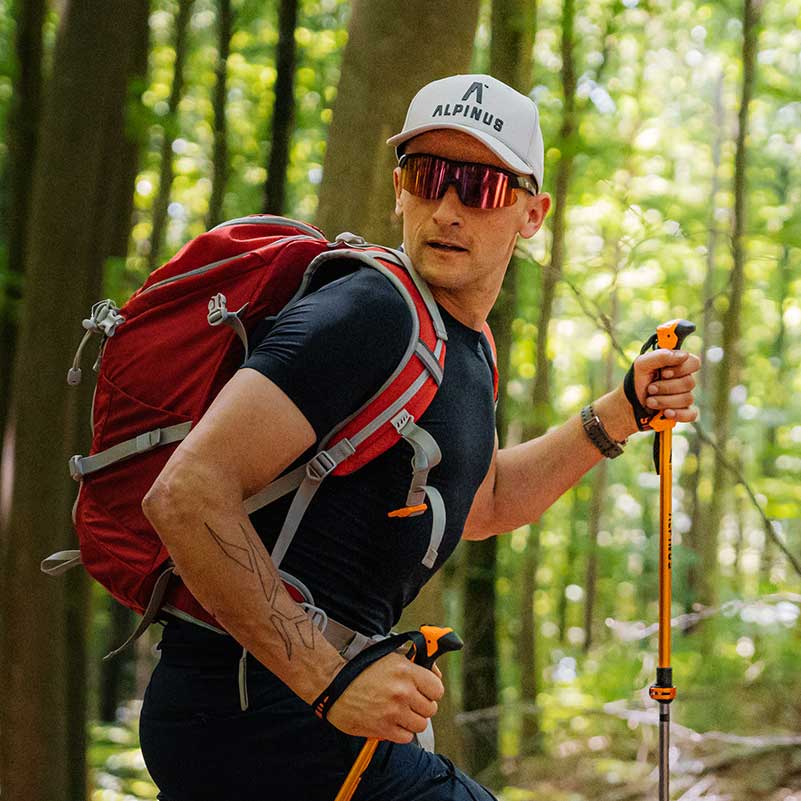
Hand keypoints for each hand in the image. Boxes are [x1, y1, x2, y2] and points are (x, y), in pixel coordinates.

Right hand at [326, 652, 443, 742]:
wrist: (334, 683)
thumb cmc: (361, 668)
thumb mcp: (391, 657)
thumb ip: (416, 665)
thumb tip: (435, 673)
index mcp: (406, 671)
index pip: (437, 689)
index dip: (432, 691)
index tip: (426, 691)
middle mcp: (402, 692)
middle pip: (430, 709)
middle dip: (422, 706)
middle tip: (411, 702)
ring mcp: (393, 711)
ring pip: (421, 724)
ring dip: (413, 720)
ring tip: (401, 713)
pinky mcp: (383, 728)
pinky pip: (406, 737)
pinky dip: (401, 732)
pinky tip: (392, 722)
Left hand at [594, 349, 700, 441]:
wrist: (629, 404)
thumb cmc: (637, 380)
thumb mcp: (642, 364)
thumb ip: (660, 356)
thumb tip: (683, 355)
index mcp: (677, 365)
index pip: (694, 363)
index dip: (681, 369)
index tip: (664, 373)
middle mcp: (684, 380)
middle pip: (689, 383)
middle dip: (666, 387)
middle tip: (650, 388)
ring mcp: (685, 397)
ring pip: (687, 399)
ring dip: (664, 401)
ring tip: (649, 401)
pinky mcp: (683, 412)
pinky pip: (691, 414)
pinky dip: (677, 414)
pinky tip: (666, 413)